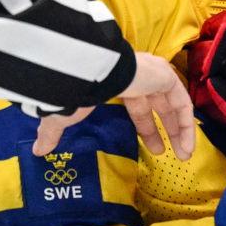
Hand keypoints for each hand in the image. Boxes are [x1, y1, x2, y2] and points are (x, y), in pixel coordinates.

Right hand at [33, 52, 195, 159]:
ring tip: (185, 156)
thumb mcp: (66, 114)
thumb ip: (54, 132)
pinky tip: (188, 145)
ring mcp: (157, 75)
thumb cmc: (76, 88)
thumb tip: (38, 151)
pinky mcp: (167, 77)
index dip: (147, 129)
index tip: (153, 149)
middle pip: (159, 109)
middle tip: (170, 154)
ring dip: (180, 131)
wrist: (89, 69)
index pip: (140, 108)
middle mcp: (143, 77)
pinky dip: (187, 125)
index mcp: (123, 83)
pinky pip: (183, 105)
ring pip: (174, 107)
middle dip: (166, 132)